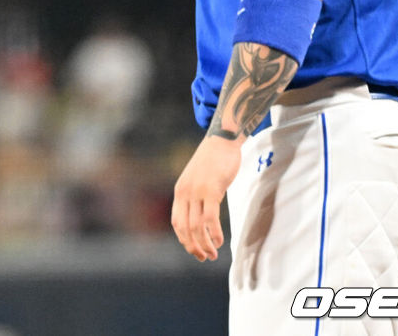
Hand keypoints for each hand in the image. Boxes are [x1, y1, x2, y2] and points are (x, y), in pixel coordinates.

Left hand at [171, 134, 242, 261]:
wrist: (221, 141)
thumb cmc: (212, 161)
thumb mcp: (198, 180)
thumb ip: (196, 196)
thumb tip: (201, 215)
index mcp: (180, 192)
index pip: (176, 222)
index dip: (184, 240)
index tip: (195, 250)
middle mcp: (185, 193)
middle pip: (185, 228)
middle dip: (194, 246)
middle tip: (205, 257)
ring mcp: (197, 192)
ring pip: (197, 226)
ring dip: (204, 243)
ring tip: (213, 254)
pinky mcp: (212, 190)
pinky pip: (210, 217)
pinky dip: (213, 232)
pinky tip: (219, 241)